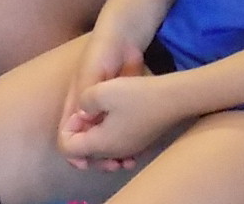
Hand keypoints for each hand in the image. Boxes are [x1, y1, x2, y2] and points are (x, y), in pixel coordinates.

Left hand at [59, 72, 188, 170]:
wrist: (175, 98)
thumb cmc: (138, 94)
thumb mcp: (101, 90)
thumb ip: (83, 102)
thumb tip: (82, 112)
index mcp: (100, 144)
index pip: (68, 148)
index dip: (68, 128)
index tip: (81, 109)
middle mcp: (113, 152)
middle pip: (85, 152)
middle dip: (80, 133)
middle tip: (88, 111)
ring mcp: (129, 149)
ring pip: (102, 150)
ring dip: (96, 135)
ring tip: (100, 114)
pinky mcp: (140, 143)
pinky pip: (117, 147)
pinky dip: (111, 137)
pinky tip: (116, 120)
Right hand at [60, 27, 147, 163]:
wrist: (124, 38)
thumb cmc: (101, 53)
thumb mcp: (90, 74)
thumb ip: (86, 96)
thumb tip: (85, 121)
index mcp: (75, 105)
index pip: (67, 135)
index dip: (74, 151)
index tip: (86, 162)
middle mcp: (88, 112)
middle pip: (88, 144)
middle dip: (98, 158)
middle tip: (112, 166)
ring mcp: (106, 112)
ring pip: (106, 142)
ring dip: (113, 155)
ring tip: (126, 162)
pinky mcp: (122, 110)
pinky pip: (122, 133)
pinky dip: (127, 145)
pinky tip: (136, 152)